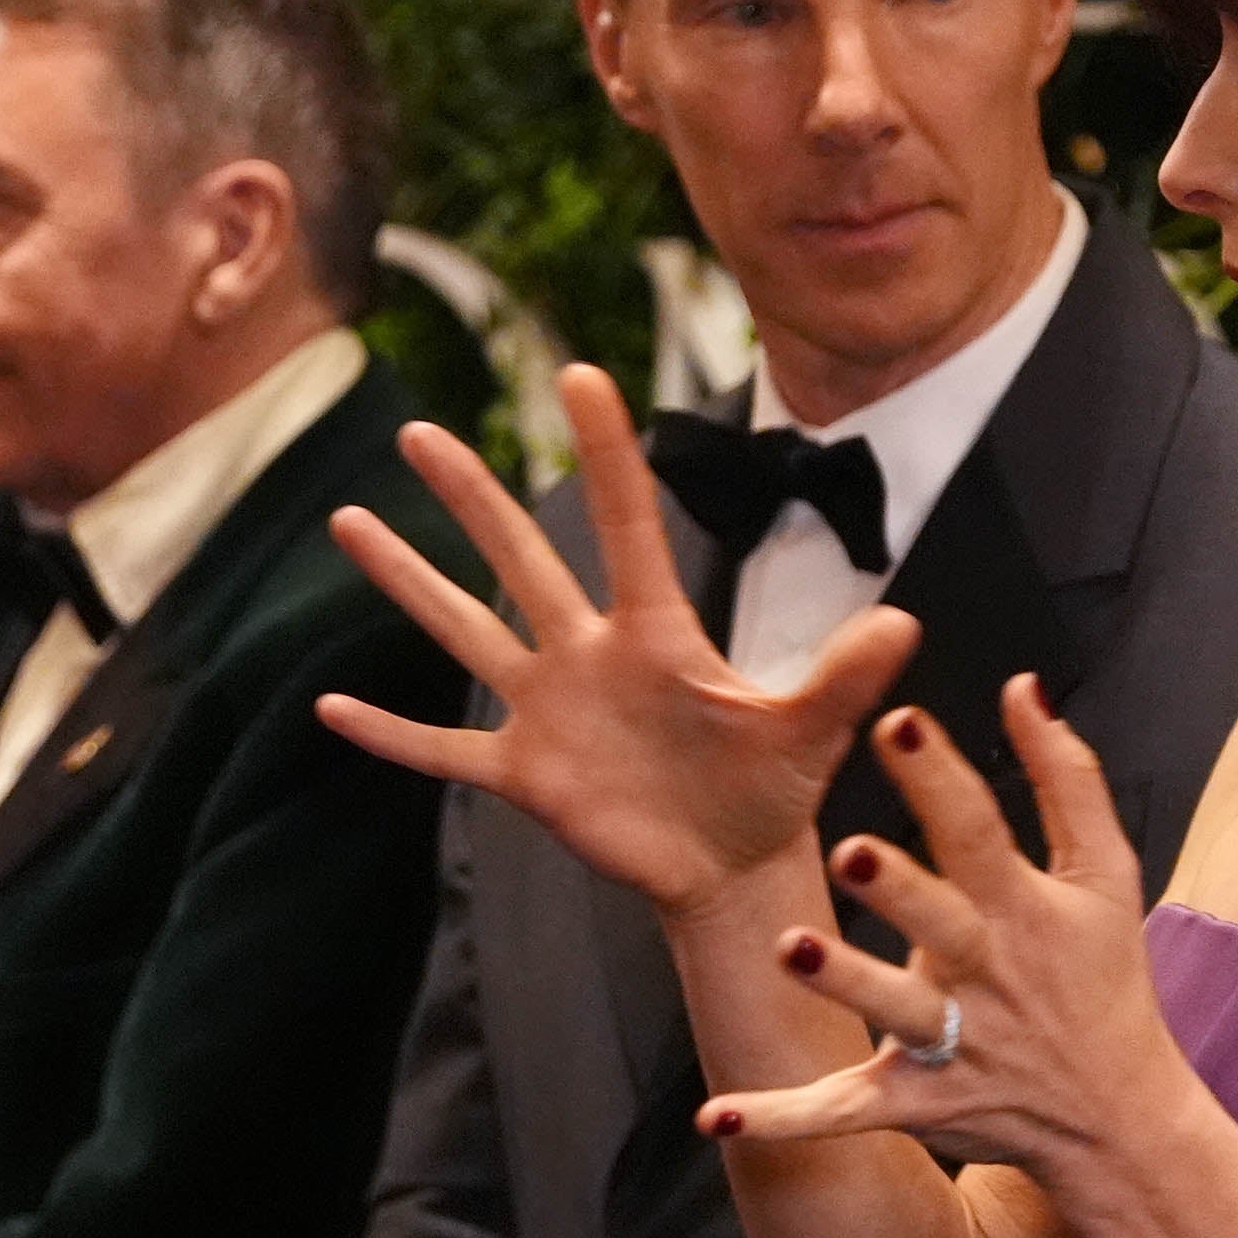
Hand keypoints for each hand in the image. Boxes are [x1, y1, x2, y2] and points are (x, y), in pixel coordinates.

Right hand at [317, 364, 916, 918]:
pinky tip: (331, 707)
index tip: (581, 373)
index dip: (605, 455)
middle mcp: (588, 655)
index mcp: (656, 634)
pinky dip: (391, 734)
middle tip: (419, 429)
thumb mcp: (814, 733)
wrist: (735, 865)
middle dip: (470, 497)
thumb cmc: (774, 789)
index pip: (627, 526)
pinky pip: (444, 751)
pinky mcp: (525, 774)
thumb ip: (846, 678)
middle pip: (520, 558)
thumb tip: (906, 626)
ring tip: (347, 521)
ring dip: (407, 581)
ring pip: (465, 631)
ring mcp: (548, 710)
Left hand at [705, 677, 1177, 1191]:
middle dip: (897, 887)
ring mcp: (948, 1041)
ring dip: (843, 983)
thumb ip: (1066, 777)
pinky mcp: (916, 1102)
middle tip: (850, 849)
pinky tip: (715, 1115)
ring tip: (790, 949)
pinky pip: (842, 1109)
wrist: (1117, 1116)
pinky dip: (784, 1117)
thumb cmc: (1101, 977)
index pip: (978, 832)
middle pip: (938, 920)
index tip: (899, 720)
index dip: (939, 778)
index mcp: (1022, 907)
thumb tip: (1023, 686)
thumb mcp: (1105, 875)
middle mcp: (984, 972)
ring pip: (890, 1009)